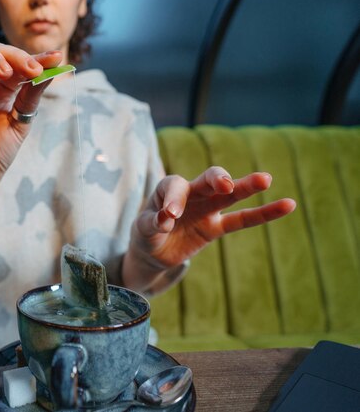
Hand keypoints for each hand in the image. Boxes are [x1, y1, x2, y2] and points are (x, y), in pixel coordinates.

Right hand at [0, 38, 62, 192]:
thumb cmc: (0, 150)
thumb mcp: (21, 121)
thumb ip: (32, 95)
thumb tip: (50, 69)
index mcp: (3, 84)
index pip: (16, 60)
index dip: (35, 56)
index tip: (54, 58)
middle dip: (10, 54)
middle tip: (26, 70)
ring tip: (1, 71)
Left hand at [130, 167, 295, 267]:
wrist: (154, 252)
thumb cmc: (146, 234)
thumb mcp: (142, 231)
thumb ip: (152, 224)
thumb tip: (165, 220)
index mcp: (167, 189)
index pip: (175, 186)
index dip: (174, 198)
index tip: (169, 215)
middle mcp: (191, 194)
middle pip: (207, 180)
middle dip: (216, 179)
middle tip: (224, 184)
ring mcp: (207, 208)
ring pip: (230, 195)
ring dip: (246, 186)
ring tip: (266, 178)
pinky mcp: (216, 227)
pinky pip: (242, 220)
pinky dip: (264, 213)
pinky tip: (288, 204)